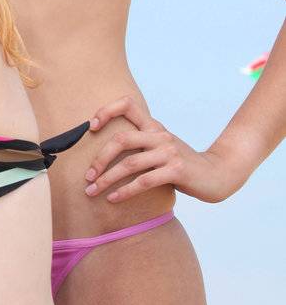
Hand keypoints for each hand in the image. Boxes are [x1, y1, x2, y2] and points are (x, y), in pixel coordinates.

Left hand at [86, 95, 247, 203]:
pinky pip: (144, 181)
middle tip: (88, 176)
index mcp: (154, 127)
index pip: (128, 105)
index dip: (106, 110)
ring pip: (130, 164)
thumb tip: (104, 155)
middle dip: (99, 158)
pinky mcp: (176, 170)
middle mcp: (160, 135)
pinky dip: (125, 191)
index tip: (91, 127)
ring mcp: (169, 152)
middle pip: (121, 139)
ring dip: (107, 179)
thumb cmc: (181, 165)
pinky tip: (113, 199)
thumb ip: (140, 146)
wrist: (217, 174)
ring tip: (92, 191)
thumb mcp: (161, 148)